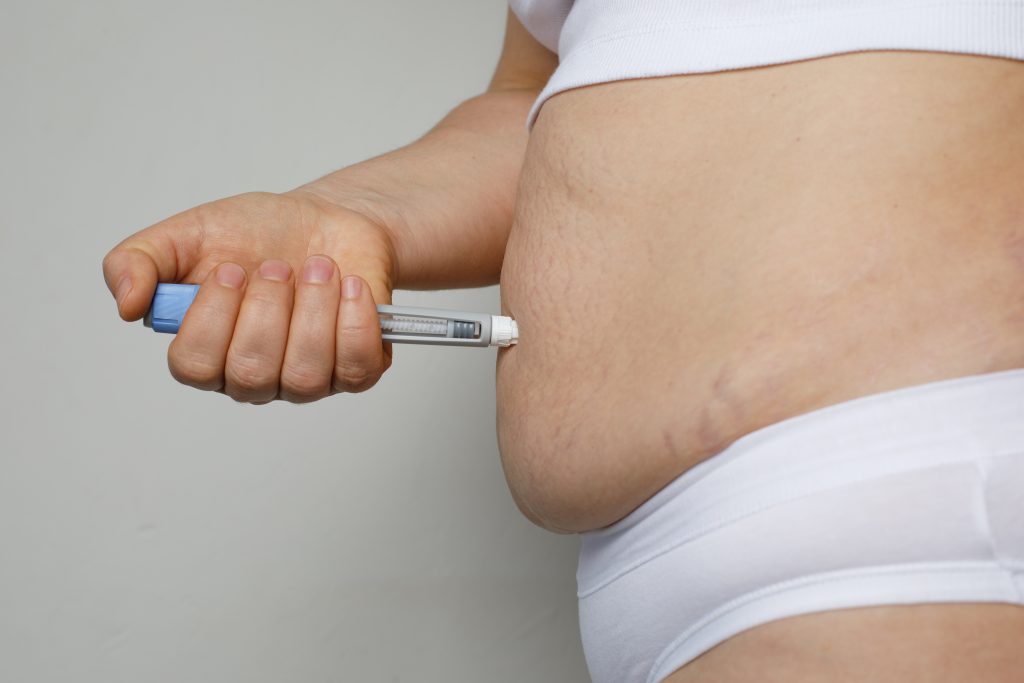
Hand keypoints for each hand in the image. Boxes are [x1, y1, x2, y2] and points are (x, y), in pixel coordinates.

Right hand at [102, 191, 396, 402]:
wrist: (325, 221)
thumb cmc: (257, 235)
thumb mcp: (188, 233)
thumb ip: (138, 261)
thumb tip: (126, 304)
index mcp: (208, 351)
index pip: (194, 366)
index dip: (212, 318)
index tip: (230, 269)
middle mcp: (256, 376)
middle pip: (251, 372)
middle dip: (268, 308)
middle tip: (278, 266)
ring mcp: (308, 379)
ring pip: (305, 374)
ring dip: (314, 309)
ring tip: (319, 267)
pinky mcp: (356, 369)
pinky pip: (357, 367)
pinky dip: (355, 320)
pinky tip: (350, 285)